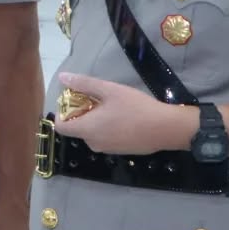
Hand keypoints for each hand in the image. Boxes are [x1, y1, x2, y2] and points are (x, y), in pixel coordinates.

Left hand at [53, 72, 195, 155]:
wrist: (166, 129)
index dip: (63, 113)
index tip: (74, 100)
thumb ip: (84, 84)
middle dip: (81, 114)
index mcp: (87, 130)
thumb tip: (62, 77)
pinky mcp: (120, 152)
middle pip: (77, 129)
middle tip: (96, 98)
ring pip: (92, 134)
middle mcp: (93, 143)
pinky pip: (105, 139)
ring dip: (95, 121)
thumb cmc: (136, 108)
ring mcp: (107, 150)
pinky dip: (106, 129)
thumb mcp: (109, 90)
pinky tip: (122, 117)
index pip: (61, 127)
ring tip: (110, 105)